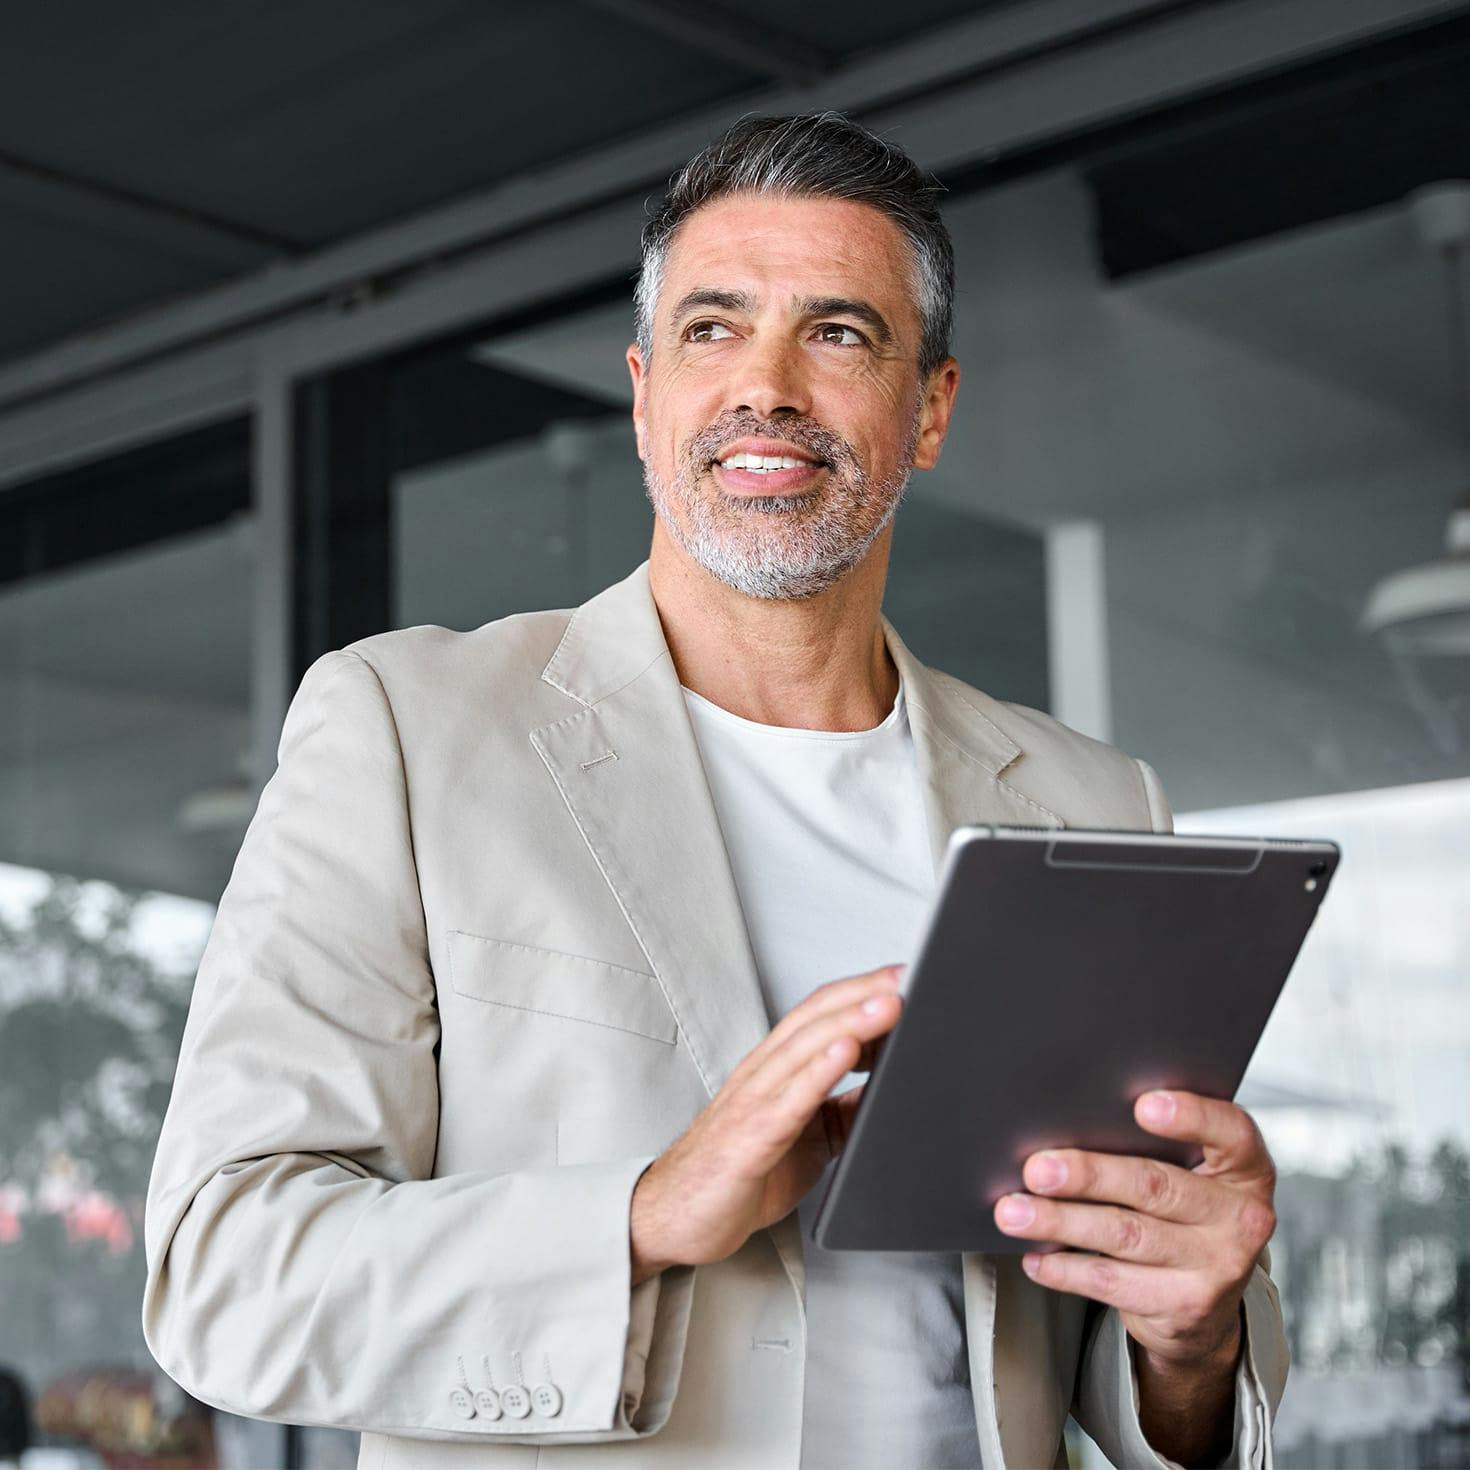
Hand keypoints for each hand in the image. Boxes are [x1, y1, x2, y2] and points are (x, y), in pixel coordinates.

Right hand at [629, 964, 903, 1283]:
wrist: (676, 1215)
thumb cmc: (736, 1172)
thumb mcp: (806, 1136)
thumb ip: (840, 1109)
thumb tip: (887, 1090)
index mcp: (774, 1070)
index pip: (818, 1013)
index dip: (860, 991)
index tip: (902, 977)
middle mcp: (762, 1074)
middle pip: (815, 1018)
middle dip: (863, 994)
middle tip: (905, 977)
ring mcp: (753, 1102)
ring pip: (804, 1048)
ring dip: (850, 1022)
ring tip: (888, 1004)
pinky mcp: (749, 1139)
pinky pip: (787, 1100)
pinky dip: (819, 1072)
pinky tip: (846, 1053)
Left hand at [992, 1090, 1275, 1367]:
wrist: (1205, 1302)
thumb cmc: (1183, 1209)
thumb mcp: (1190, 1171)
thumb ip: (1152, 1143)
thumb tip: (1069, 1120)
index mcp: (1244, 1167)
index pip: (1230, 1132)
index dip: (1191, 1116)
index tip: (1142, 1105)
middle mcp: (1240, 1216)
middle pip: (1155, 1185)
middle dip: (1088, 1175)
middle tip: (1037, 1169)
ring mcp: (1217, 1266)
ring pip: (1125, 1235)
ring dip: (1061, 1221)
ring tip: (1014, 1212)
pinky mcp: (1185, 1306)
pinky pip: (1113, 1283)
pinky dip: (1066, 1268)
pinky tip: (1035, 1257)